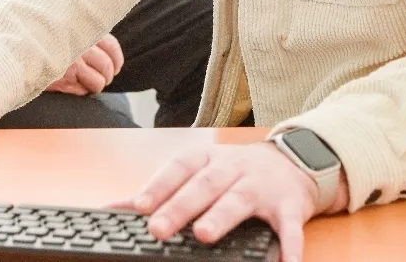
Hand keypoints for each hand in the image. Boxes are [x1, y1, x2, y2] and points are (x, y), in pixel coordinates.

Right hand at [45, 34, 124, 95]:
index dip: (116, 60)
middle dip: (107, 75)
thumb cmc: (39, 38)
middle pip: (107, 66)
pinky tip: (73, 86)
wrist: (15, 49)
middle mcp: (80, 47)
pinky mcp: (63, 81)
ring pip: (98, 82)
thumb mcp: (62, 29)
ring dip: (96, 86)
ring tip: (88, 84)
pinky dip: (82, 91)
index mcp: (82, 31)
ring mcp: (72, 65)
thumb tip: (101, 50)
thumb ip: (80, 34)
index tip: (115, 67)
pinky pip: (83, 91)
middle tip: (101, 78)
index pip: (111, 46)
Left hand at [112, 142, 337, 261]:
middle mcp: (233, 168)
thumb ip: (161, 190)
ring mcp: (261, 185)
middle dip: (181, 206)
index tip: (138, 207)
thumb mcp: (199, 171)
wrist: (292, 162)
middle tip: (158, 229)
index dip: (160, 186)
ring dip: (222, 216)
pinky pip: (290, 226)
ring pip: (239, 199)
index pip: (180, 169)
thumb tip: (113, 207)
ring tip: (204, 235)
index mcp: (208, 159)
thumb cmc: (235, 172)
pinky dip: (289, 246)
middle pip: (204, 184)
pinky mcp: (289, 205)